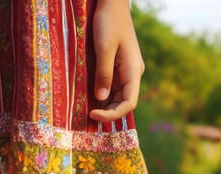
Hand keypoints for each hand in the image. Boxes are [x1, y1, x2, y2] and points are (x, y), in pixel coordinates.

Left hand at [89, 0, 144, 122]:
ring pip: (117, 98)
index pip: (129, 103)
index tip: (93, 114)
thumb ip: (103, 74)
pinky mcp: (118, 68)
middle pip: (123, 104)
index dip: (112, 114)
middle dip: (107, 113)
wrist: (112, 3)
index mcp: (133, 71)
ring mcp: (125, 72)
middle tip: (87, 115)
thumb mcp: (104, 48)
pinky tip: (90, 99)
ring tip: (87, 110)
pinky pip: (112, 88)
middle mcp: (132, 75)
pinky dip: (102, 96)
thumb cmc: (109, 21)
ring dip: (104, 106)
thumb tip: (101, 99)